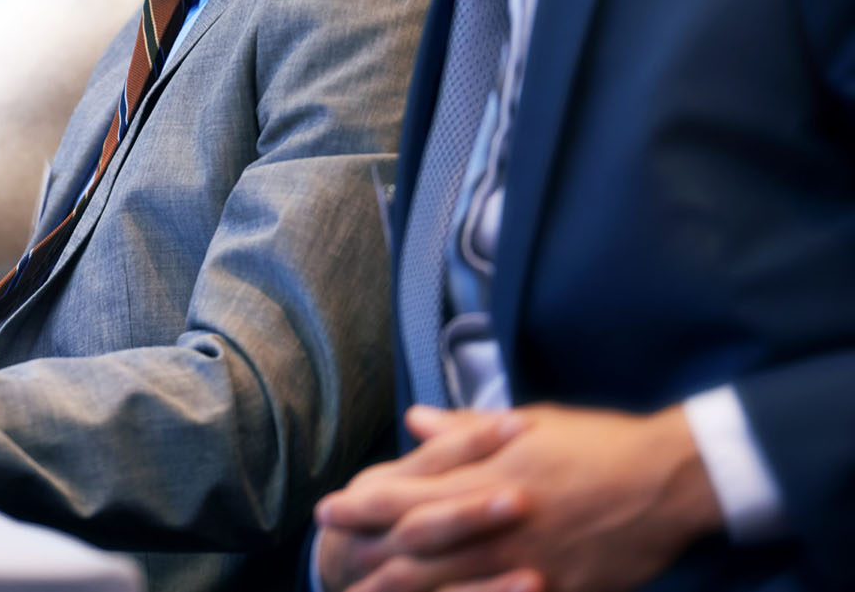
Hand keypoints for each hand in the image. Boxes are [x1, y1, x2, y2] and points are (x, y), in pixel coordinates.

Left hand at [317, 404, 723, 591]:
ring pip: (450, 582)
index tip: (327, 508)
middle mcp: (497, 519)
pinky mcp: (560, 590)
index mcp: (485, 474)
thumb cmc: (598, 443)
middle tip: (329, 560)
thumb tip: (413, 423)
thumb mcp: (526, 425)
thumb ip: (463, 431)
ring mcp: (528, 560)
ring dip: (406, 589)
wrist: (670, 479)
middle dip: (367, 553)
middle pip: (416, 544)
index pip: (407, 492)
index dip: (362, 504)